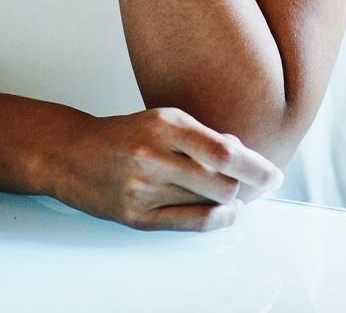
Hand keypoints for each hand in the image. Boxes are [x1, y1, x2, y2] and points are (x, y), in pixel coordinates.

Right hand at [48, 107, 282, 231]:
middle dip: (247, 185)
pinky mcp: (136, 216)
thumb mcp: (163, 121)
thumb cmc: (124, 135)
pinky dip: (216, 219)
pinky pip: (189, 223)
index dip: (256, 167)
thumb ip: (201, 137)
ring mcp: (143, 189)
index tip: (275, 175)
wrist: (70, 154)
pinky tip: (225, 212)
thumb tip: (244, 155)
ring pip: (209, 202)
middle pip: (222, 182)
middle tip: (259, 183)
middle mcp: (154, 156)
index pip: (223, 152)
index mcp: (164, 124)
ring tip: (236, 193)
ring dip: (231, 200)